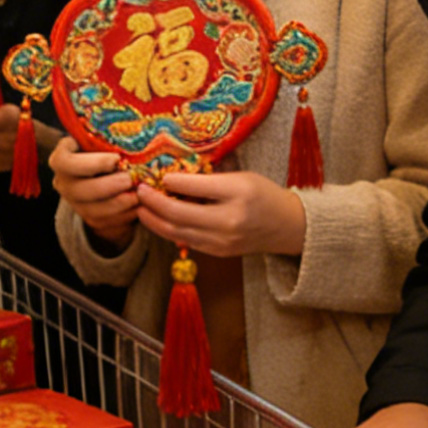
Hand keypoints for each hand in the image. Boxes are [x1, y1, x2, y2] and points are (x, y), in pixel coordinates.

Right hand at [49, 138, 138, 246]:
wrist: (107, 174)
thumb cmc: (107, 149)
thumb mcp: (104, 139)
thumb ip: (109, 136)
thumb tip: (135, 130)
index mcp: (62, 158)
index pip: (63, 162)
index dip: (91, 163)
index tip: (116, 158)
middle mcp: (63, 182)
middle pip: (78, 190)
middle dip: (107, 186)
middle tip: (129, 179)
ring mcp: (75, 203)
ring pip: (91, 211)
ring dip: (118, 204)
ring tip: (138, 195)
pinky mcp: (89, 219)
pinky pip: (105, 224)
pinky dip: (124, 217)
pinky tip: (138, 207)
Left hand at [133, 171, 305, 257]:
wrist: (287, 226)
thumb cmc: (263, 194)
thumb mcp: (241, 177)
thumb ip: (208, 179)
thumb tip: (172, 178)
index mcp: (237, 194)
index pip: (194, 187)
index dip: (170, 181)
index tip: (157, 175)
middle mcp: (229, 221)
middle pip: (179, 215)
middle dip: (153, 203)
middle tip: (139, 191)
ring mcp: (222, 241)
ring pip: (177, 233)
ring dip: (154, 221)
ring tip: (140, 208)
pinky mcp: (218, 253)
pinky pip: (186, 242)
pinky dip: (169, 231)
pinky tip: (159, 220)